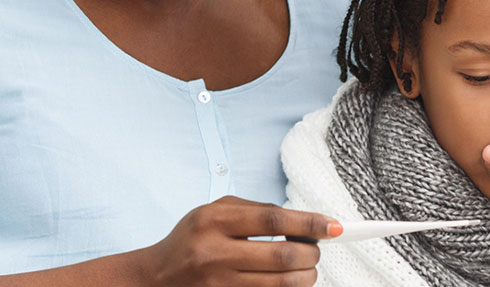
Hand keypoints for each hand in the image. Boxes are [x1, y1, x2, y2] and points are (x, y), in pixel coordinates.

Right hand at [133, 196, 340, 286]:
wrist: (156, 277)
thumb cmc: (191, 239)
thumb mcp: (213, 212)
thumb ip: (255, 210)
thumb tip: (305, 220)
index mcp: (213, 221)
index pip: (273, 221)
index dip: (310, 223)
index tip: (334, 226)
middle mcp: (214, 254)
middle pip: (284, 257)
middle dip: (312, 254)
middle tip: (317, 250)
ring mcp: (219, 284)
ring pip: (283, 284)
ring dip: (306, 276)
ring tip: (306, 268)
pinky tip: (289, 281)